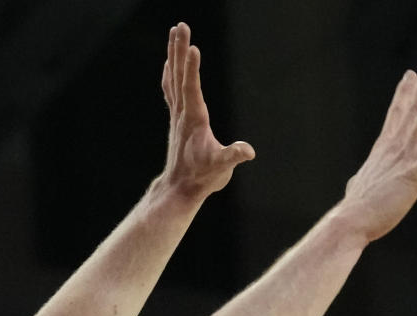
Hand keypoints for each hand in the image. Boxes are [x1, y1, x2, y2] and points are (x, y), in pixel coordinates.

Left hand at [158, 22, 254, 199]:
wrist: (180, 188)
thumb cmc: (202, 178)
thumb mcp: (222, 169)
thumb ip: (233, 157)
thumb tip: (248, 152)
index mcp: (194, 119)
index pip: (192, 88)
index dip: (191, 68)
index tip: (192, 46)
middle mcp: (182, 113)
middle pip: (179, 75)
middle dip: (180, 49)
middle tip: (180, 25)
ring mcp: (177, 115)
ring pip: (173, 78)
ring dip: (173, 54)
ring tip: (174, 33)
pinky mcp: (176, 120)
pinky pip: (171, 90)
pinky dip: (170, 73)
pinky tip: (168, 64)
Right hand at [339, 55, 416, 242]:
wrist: (352, 221)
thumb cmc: (355, 209)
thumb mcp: (358, 187)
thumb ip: (363, 180)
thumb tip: (355, 184)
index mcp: (383, 150)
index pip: (396, 115)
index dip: (404, 93)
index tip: (410, 74)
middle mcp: (394, 148)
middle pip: (412, 110)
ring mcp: (404, 160)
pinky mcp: (413, 176)